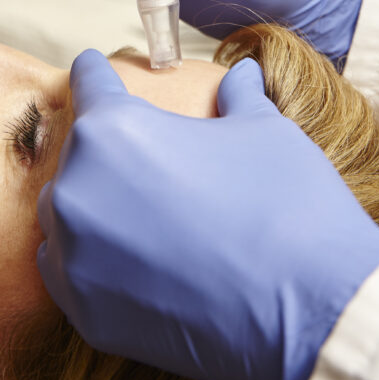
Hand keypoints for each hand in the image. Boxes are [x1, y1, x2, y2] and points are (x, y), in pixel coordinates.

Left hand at [37, 50, 378, 379]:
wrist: (314, 312)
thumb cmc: (288, 206)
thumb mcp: (263, 129)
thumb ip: (238, 95)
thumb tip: (242, 71)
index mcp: (114, 129)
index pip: (88, 83)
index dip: (95, 72)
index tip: (92, 67)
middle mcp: (79, 187)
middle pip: (76, 152)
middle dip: (105, 149)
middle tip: (144, 159)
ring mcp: (75, 254)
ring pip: (64, 211)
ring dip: (90, 203)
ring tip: (136, 210)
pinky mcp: (85, 311)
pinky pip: (65, 269)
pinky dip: (87, 257)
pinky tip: (125, 258)